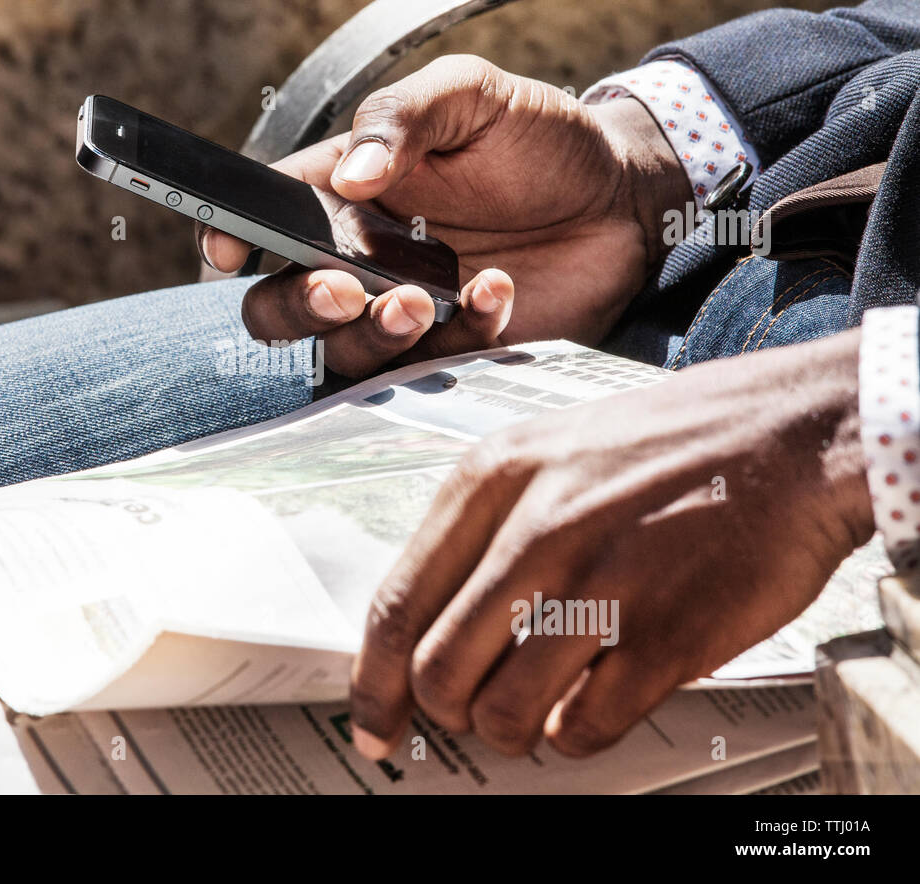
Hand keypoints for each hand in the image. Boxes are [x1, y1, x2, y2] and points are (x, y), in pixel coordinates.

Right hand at [200, 54, 691, 376]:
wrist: (622, 197)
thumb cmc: (538, 138)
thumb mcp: (470, 94)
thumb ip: (402, 117)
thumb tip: (347, 176)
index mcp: (341, 191)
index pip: (262, 218)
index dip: (230, 238)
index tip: (232, 252)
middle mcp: (357, 258)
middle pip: (278, 307)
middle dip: (294, 308)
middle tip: (341, 291)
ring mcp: (400, 311)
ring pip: (341, 353)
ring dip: (369, 335)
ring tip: (420, 300)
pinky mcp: (450, 351)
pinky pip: (428, 367)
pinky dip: (458, 334)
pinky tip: (496, 289)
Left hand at [348, 329, 873, 758]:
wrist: (794, 430)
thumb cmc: (672, 444)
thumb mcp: (550, 450)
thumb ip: (484, 527)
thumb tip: (432, 620)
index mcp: (493, 478)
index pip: (396, 605)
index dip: (373, 682)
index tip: (372, 722)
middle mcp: (535, 528)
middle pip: (437, 671)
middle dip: (446, 712)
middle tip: (470, 712)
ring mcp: (601, 582)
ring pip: (502, 711)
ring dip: (510, 732)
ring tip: (536, 713)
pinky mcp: (666, 633)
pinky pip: (583, 727)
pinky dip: (576, 736)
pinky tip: (591, 708)